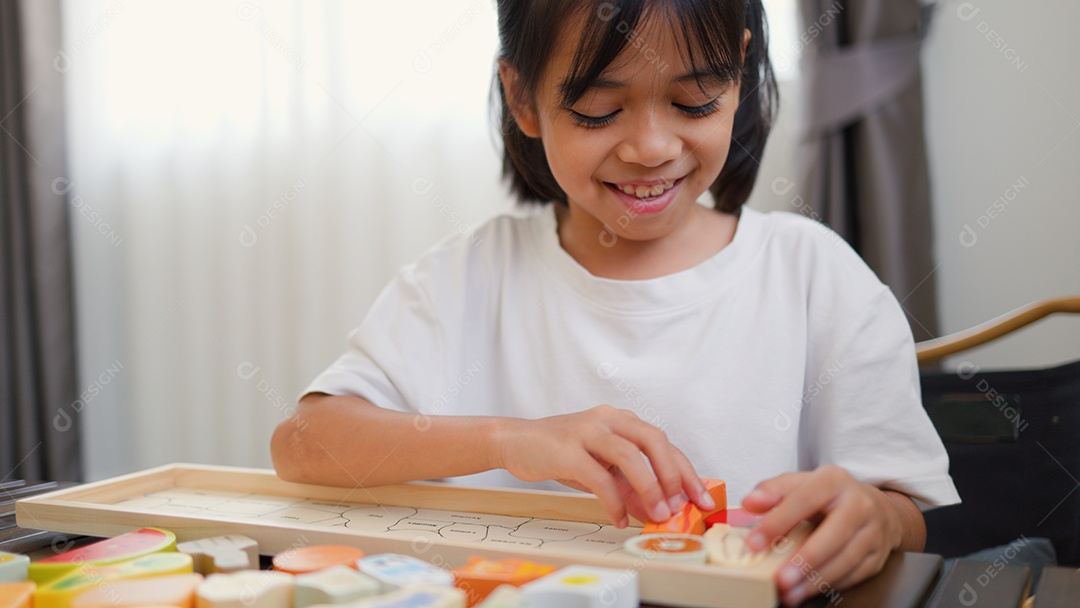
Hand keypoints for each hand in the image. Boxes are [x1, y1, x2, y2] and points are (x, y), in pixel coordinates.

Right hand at [497, 405, 714, 526]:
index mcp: (620, 420)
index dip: (686, 471)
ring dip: (648, 488)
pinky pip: (599, 477)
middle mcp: (608, 420)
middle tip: (680, 505)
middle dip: (673, 474)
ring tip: (656, 514)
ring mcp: (587, 432)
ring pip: (630, 456)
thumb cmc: (560, 453)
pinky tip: (619, 518)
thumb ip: (627, 484)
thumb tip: (655, 511)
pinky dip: (613, 501)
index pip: (663, 443)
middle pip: (653, 440)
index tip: (701, 498)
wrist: (515, 441)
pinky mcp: (567, 450)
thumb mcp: (599, 466)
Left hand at [741, 465, 906, 605]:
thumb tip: (750, 502)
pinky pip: (854, 574)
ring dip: (816, 579)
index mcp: (833, 480)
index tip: (754, 543)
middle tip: (780, 579)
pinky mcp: (878, 555)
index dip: (778, 522)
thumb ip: (772, 491)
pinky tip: (807, 590)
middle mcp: (859, 504)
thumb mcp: (800, 484)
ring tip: (789, 592)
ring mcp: (872, 531)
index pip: (804, 500)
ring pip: (846, 559)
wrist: (875, 506)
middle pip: (834, 534)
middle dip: (805, 559)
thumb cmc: (828, 496)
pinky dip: (830, 585)